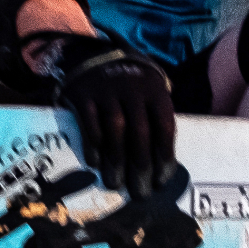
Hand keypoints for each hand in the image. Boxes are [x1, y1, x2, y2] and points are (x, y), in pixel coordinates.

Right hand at [25, 33, 176, 198]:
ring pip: (115, 130)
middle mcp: (133, 89)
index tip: (161, 181)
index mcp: (155, 90)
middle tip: (140, 192)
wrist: (92, 55)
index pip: (164, 126)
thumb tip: (164, 161)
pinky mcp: (83, 94)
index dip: (164, 156)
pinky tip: (95, 163)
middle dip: (141, 166)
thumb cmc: (128, 84)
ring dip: (116, 161)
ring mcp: (107, 90)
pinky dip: (93, 145)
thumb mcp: (149, 91)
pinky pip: (89, 123)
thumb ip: (156, 118)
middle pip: (140, 132)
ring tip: (115, 184)